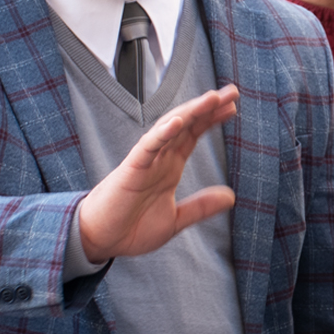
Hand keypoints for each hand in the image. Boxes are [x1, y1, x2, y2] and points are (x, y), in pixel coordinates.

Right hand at [77, 86, 239, 262]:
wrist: (101, 240)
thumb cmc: (131, 228)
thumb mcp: (176, 219)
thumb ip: (201, 206)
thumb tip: (231, 197)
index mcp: (169, 167)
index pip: (193, 135)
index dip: (211, 120)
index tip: (232, 108)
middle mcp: (159, 159)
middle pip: (186, 124)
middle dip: (208, 107)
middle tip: (231, 92)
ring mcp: (145, 162)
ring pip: (169, 128)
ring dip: (190, 112)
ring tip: (212, 98)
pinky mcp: (131, 170)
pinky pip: (147, 147)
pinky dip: (162, 134)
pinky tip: (177, 121)